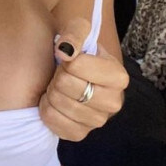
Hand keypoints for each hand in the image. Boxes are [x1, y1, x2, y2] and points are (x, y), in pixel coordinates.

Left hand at [38, 19, 129, 140]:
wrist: (73, 75)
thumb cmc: (77, 51)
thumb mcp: (79, 30)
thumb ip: (74, 33)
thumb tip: (66, 52)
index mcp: (118, 76)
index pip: (76, 66)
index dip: (65, 59)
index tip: (68, 59)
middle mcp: (114, 102)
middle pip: (66, 85)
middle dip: (57, 76)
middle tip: (61, 74)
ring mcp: (98, 121)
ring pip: (58, 104)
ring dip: (51, 92)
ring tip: (58, 86)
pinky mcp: (80, 135)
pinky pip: (54, 123)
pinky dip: (47, 110)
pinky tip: (53, 102)